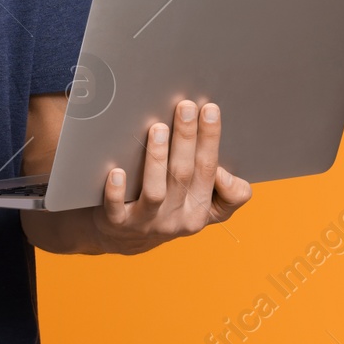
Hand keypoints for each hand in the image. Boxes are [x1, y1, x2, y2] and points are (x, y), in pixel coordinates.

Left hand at [92, 98, 251, 254]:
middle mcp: (177, 218)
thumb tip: (225, 171)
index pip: (211, 171)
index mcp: (201, 210)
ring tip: (157, 129)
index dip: (212, 141)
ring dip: (157, 159)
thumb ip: (227, 193)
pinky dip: (117, 191)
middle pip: (185, 174)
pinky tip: (116, 171)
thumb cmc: (169, 208)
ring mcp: (147, 222)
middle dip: (187, 137)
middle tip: (185, 106)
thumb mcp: (205, 207)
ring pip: (155, 191)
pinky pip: (118, 210)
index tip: (210, 110)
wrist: (125, 238)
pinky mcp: (119, 224)